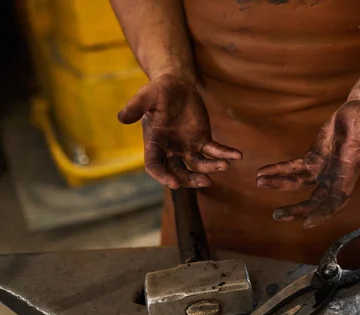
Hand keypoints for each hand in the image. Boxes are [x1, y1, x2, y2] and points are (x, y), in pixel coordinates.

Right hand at [118, 74, 241, 188]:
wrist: (175, 85)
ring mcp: (187, 147)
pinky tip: (237, 155)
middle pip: (179, 172)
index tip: (174, 184)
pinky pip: (214, 150)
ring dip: (211, 168)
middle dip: (191, 179)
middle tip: (206, 182)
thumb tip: (121, 117)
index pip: (155, 166)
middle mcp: (170, 150)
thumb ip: (135, 107)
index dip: (163, 176)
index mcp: (154, 143)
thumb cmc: (158, 91)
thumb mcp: (145, 96)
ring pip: (198, 165)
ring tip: (225, 165)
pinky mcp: (203, 140)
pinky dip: (226, 153)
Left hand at [256, 100, 359, 228]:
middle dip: (296, 210)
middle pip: (313, 201)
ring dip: (280, 186)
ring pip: (299, 186)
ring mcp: (321, 170)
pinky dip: (278, 170)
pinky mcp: (312, 159)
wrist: (358, 113)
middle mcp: (333, 178)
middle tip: (277, 215)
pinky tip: (263, 172)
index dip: (322, 214)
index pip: (335, 203)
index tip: (307, 223)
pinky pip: (293, 168)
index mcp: (348, 177)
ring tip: (260, 184)